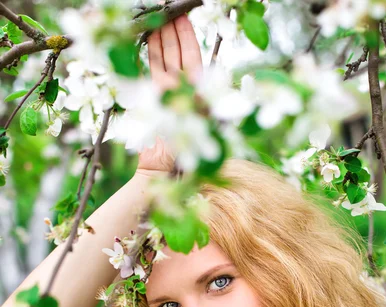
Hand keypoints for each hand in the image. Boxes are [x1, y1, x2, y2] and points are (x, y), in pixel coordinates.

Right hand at [137, 14, 202, 173]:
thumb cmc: (183, 154)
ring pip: (164, 60)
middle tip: (167, 11)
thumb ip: (193, 105)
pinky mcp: (152, 99)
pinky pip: (151, 72)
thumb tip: (186, 85)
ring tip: (156, 19)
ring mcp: (167, 93)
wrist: (161, 169)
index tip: (183, 18)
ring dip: (160, 39)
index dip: (188, 38)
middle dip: (173, 32)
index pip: (193, 59)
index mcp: (196, 95)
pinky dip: (148, 55)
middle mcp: (182, 91)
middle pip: (178, 54)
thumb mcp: (194, 126)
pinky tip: (146, 39)